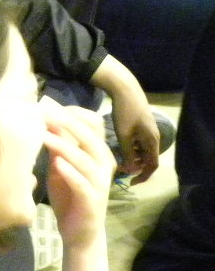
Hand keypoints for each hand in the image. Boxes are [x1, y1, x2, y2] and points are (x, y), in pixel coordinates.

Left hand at [42, 105, 114, 250]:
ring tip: (43, 135)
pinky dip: (71, 173)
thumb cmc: (69, 193)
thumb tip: (45, 118)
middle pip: (90, 137)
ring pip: (85, 159)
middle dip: (67, 123)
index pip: (93, 125)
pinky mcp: (92, 201)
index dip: (72, 113)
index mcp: (97, 153)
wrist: (79, 231)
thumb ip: (56, 144)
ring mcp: (99, 184)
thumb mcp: (60, 164)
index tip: (48, 105)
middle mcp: (103, 165)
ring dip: (63, 146)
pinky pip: (83, 184)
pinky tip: (57, 164)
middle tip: (44, 113)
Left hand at [90, 55, 158, 183]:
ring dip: (133, 157)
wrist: (125, 88)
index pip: (153, 165)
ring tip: (118, 160)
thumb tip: (129, 169)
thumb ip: (127, 152)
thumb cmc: (125, 112)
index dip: (143, 176)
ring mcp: (148, 130)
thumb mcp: (124, 134)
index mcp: (152, 141)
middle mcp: (154, 137)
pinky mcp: (141, 124)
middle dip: (137, 166)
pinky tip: (118, 146)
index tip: (131, 182)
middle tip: (121, 171)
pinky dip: (131, 147)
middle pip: (148, 158)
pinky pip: (139, 141)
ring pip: (142, 150)